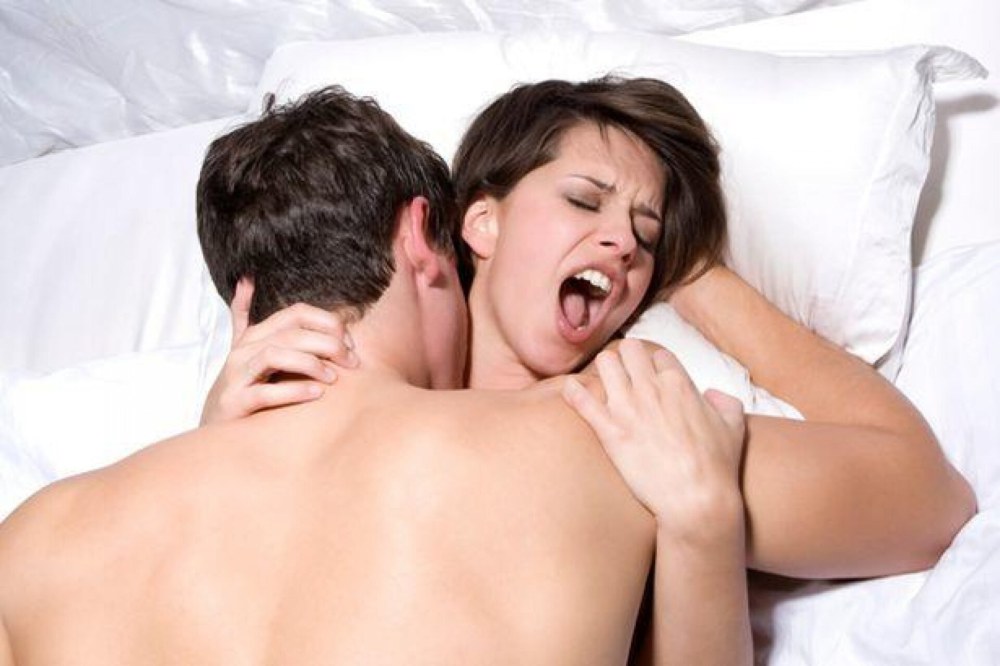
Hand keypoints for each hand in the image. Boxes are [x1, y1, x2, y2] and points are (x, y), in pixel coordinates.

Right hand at [200, 278, 357, 424]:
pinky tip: (316, 394)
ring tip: (333, 377)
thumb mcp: (244, 350)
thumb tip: (246, 280)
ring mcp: (236, 376)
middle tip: (351, 362)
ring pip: (275, 355)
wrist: (214, 431)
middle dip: (328, 344)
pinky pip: (265, 392)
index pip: (296, 313)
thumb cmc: (241, 389)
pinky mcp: (233, 403)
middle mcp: (243, 351)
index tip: (350, 343)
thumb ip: (245, 316)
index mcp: (254, 336)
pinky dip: (293, 391)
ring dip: (310, 363)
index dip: (328, 323)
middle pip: (291, 333)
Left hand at [562, 339, 746, 540]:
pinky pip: (582, 399)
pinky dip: (574, 391)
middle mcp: (652, 388)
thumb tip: (712, 394)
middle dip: (627, 359)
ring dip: (604, 370)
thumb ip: (726, 402)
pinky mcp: (609, 430)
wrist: (696, 499)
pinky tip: (572, 390)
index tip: (652, 378)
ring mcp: (628, 407)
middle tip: (624, 375)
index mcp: (680, 384)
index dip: (655, 366)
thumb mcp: (734, 427)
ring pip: (605, 363)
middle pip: (630, 349)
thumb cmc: (717, 467)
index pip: (659, 354)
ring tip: (603, 383)